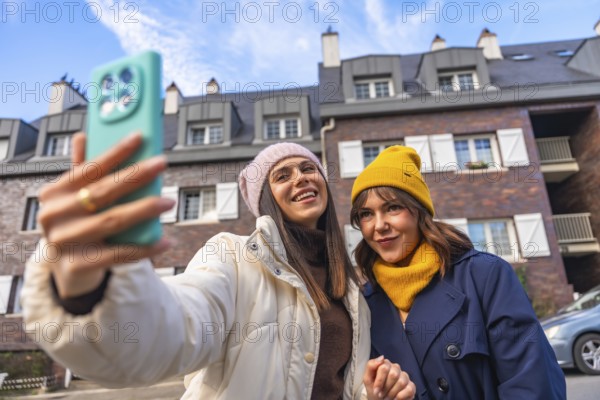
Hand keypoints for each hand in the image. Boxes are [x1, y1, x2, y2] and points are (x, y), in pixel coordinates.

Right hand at [37, 131, 173, 297]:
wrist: (66, 267)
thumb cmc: (78, 223)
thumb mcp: (76, 198)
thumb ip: (83, 171)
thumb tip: (84, 136)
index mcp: (54, 192)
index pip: (88, 168)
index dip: (114, 152)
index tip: (139, 137)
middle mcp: (54, 215)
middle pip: (102, 192)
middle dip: (136, 175)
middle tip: (162, 163)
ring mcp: (63, 241)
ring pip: (111, 221)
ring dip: (144, 209)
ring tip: (168, 201)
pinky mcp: (77, 264)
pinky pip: (118, 254)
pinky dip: (145, 248)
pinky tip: (165, 241)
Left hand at [363, 356, 415, 399]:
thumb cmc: (375, 390)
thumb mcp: (368, 379)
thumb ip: (371, 365)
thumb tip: (382, 358)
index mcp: (385, 364)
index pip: (384, 368)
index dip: (379, 381)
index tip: (376, 390)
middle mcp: (396, 368)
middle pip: (393, 375)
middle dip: (385, 388)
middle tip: (381, 394)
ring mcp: (405, 376)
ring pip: (401, 382)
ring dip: (392, 393)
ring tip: (387, 397)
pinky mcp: (411, 386)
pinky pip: (409, 389)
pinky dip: (400, 397)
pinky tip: (395, 399)